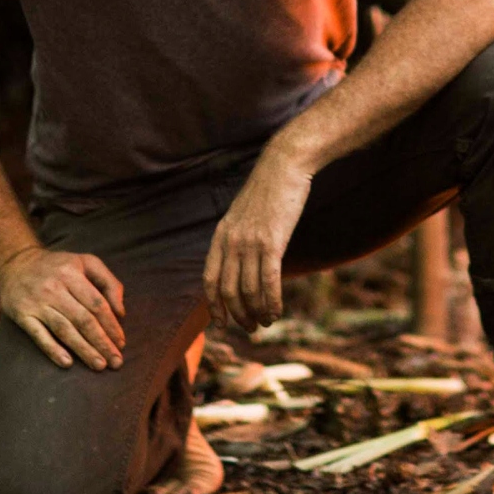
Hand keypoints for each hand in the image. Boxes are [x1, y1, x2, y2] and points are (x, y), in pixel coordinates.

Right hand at [0, 247, 125, 370]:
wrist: (15, 264)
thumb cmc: (59, 267)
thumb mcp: (86, 262)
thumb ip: (109, 283)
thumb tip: (121, 313)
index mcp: (72, 272)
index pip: (97, 304)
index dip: (111, 325)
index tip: (121, 343)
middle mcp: (54, 287)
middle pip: (83, 319)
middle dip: (102, 342)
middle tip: (116, 362)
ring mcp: (37, 302)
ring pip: (64, 330)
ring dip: (84, 350)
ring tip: (99, 365)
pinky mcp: (22, 315)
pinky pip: (39, 335)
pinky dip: (53, 350)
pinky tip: (67, 363)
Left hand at [204, 148, 313, 330]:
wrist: (284, 165)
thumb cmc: (269, 190)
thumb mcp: (245, 214)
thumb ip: (239, 237)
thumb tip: (243, 260)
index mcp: (221, 235)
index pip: (210, 280)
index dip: (214, 306)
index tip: (222, 324)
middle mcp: (231, 241)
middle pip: (227, 290)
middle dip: (237, 315)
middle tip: (250, 328)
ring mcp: (250, 242)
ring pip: (248, 290)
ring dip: (256, 312)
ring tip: (265, 323)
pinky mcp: (271, 242)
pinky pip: (268, 282)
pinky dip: (271, 302)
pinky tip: (276, 312)